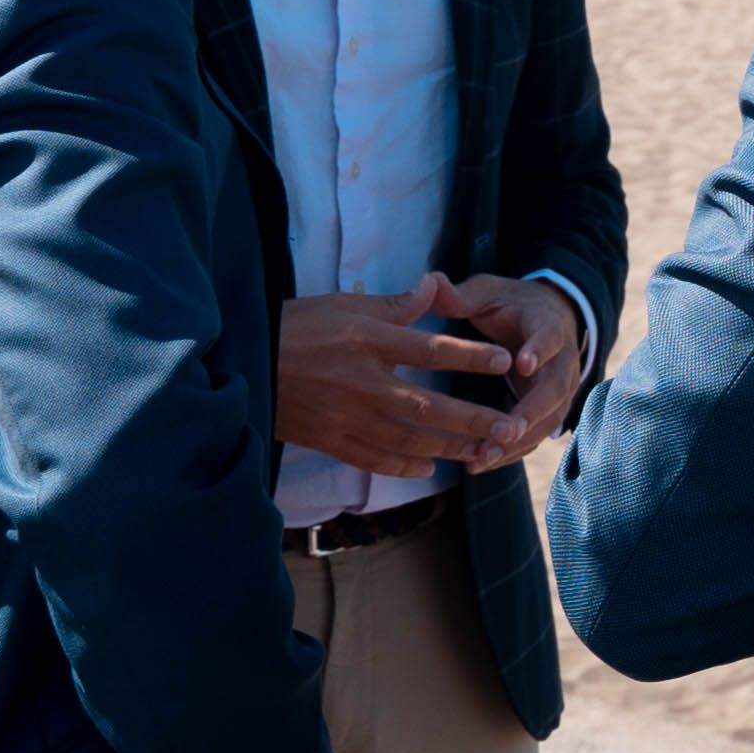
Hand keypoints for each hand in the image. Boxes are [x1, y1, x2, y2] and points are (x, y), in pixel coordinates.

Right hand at [275, 287, 522, 477]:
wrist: (244, 363)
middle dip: (472, 420)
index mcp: (367, 341)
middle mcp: (362, 382)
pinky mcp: (328, 439)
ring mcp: (345, 416)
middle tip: (510, 428)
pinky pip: (373, 458)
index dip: (470, 356)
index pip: (430, 349)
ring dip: (448, 448)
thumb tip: (433, 285)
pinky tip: (429, 467)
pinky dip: (403, 465)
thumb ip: (393, 304)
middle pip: (427, 406)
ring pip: (407, 439)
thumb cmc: (295, 326)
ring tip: (482, 452)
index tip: (505, 361)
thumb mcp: (343, 304)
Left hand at [430, 270, 594, 467]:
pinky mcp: (548, 411)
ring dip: (519, 440)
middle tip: (507, 429)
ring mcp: (560, 389)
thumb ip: (462, 295)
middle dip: (532, 410)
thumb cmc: (510, 305)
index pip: (550, 336)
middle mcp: (562, 360)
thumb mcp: (488, 293)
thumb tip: (432, 282)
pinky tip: (481, 463)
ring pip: (548, 419)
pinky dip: (512, 451)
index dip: (539, 350)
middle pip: (556, 388)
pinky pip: (536, 435)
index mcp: (548, 324)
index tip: (522, 363)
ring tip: (485, 456)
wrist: (544, 319)